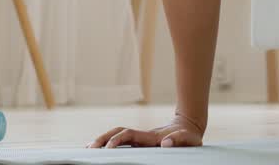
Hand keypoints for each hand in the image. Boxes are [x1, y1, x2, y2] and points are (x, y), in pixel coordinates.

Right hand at [86, 113, 204, 148]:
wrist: (188, 127)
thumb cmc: (189, 136)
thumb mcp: (190, 139)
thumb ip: (178, 140)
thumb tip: (164, 144)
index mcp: (151, 137)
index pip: (129, 135)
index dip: (117, 140)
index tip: (107, 148)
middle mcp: (143, 136)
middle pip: (117, 133)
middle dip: (103, 139)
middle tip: (89, 148)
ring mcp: (141, 139)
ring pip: (117, 136)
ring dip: (103, 140)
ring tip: (88, 149)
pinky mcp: (141, 143)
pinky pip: (123, 143)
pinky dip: (110, 144)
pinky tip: (101, 151)